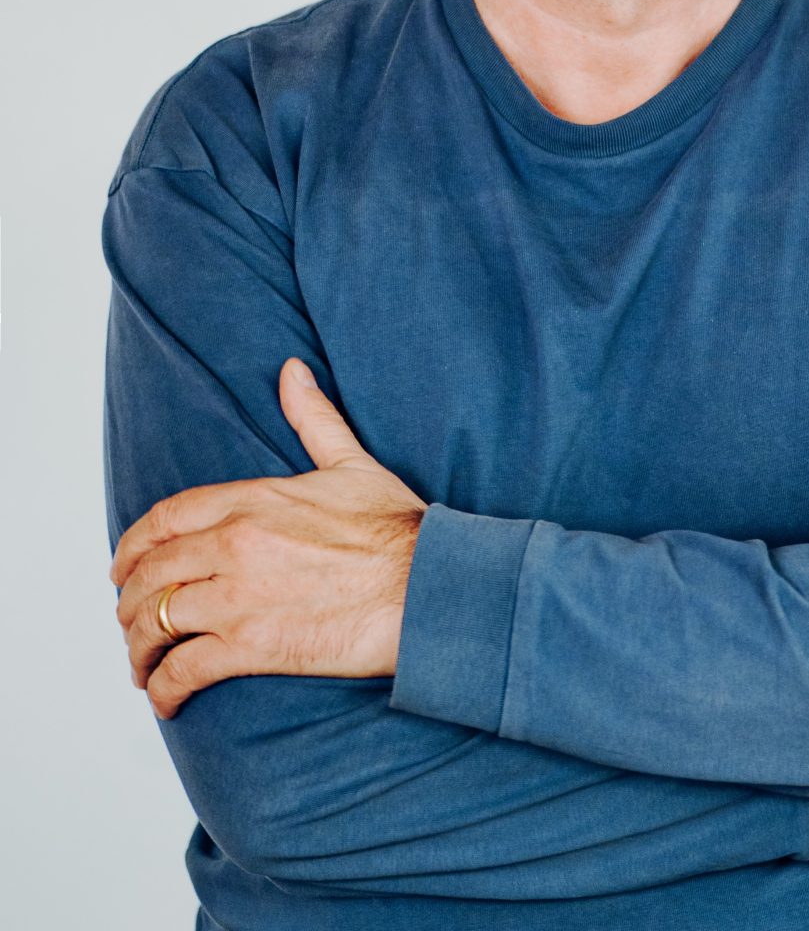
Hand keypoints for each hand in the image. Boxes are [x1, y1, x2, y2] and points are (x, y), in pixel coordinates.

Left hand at [110, 358, 427, 718]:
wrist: (427, 588)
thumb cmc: (398, 529)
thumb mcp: (352, 463)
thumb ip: (313, 418)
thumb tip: (293, 370)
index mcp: (253, 500)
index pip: (166, 519)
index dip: (133, 546)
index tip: (124, 566)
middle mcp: (234, 544)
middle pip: (150, 572)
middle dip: (129, 599)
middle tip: (129, 618)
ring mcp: (238, 597)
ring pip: (155, 621)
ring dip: (138, 647)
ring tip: (142, 664)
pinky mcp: (252, 646)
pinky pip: (184, 669)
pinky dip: (164, 687)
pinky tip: (165, 696)